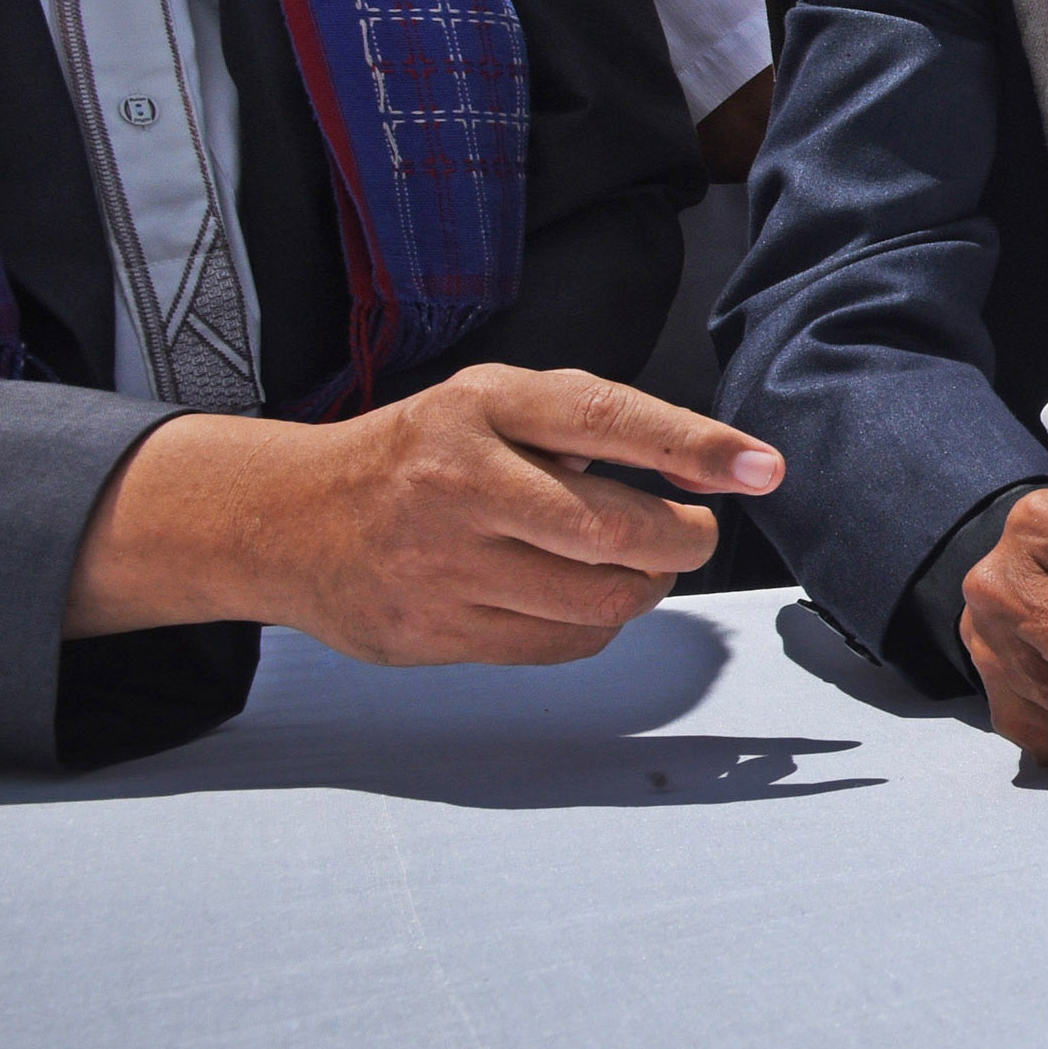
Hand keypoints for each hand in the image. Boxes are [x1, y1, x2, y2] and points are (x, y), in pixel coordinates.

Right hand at [64, 364, 781, 662]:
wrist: (285, 520)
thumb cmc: (419, 455)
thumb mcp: (491, 405)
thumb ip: (586, 423)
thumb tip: (711, 462)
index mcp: (480, 407)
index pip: (607, 418)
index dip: (696, 444)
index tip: (762, 467)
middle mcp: (458, 481)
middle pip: (613, 529)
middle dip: (682, 538)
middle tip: (693, 531)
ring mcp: (441, 564)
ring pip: (595, 598)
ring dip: (645, 588)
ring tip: (639, 565)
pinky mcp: (431, 631)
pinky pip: (557, 643)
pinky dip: (597, 624)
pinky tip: (584, 598)